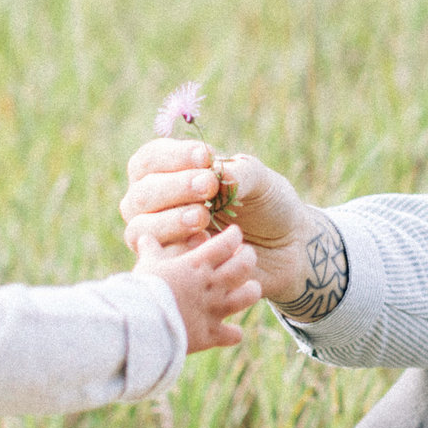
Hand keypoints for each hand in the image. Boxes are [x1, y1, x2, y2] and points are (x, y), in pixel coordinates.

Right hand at [122, 140, 323, 309]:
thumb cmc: (267, 205)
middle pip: (140, 195)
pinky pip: (159, 264)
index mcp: (170, 173)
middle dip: (173, 188)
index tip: (205, 157)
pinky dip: (179, 251)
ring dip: (169, 221)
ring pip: (140, 229)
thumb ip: (239, 173)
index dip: (172, 157)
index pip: (150, 160)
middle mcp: (155, 206)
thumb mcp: (260, 181)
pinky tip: (205, 244)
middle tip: (208, 187)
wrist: (287, 248)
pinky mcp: (172, 269)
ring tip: (203, 217)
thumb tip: (216, 175)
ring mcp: (160, 239)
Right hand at [136, 223, 264, 351]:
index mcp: (197, 265)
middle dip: (248, 257)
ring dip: (251, 290)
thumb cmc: (143, 290)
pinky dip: (233, 334)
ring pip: (248, 296)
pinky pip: (231, 334)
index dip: (234, 236)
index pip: (226, 243)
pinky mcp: (210, 335)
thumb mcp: (146, 265)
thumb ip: (150, 251)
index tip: (235, 233)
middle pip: (243, 265)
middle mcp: (211, 285)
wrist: (143, 325)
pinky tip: (232, 332)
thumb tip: (144, 237)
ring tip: (250, 287)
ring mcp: (214, 310)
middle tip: (246, 254)